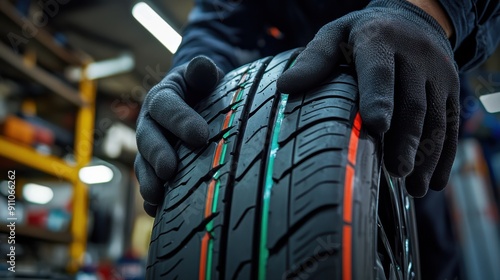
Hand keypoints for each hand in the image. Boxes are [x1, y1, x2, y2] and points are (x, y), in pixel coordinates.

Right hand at [135, 56, 223, 215]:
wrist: (196, 103)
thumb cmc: (201, 89)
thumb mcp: (201, 75)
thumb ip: (201, 71)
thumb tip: (203, 65)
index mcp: (162, 98)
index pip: (166, 107)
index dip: (180, 121)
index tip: (200, 136)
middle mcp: (150, 124)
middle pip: (148, 139)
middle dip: (157, 155)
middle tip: (170, 171)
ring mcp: (151, 148)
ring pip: (144, 165)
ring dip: (149, 181)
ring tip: (157, 197)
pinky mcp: (156, 168)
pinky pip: (151, 182)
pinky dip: (153, 198)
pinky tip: (159, 212)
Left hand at [277, 0, 459, 196]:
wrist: (412, 18)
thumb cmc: (362, 34)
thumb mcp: (335, 35)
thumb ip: (314, 59)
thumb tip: (286, 85)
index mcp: (380, 40)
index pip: (380, 71)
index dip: (379, 98)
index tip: (377, 126)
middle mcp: (415, 55)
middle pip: (413, 101)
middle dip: (406, 139)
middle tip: (397, 170)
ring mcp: (437, 73)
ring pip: (436, 117)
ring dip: (427, 154)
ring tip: (415, 187)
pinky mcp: (451, 88)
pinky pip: (451, 123)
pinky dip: (445, 155)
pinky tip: (434, 182)